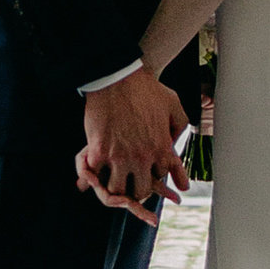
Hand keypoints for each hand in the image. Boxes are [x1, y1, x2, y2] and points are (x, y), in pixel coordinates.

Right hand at [77, 66, 188, 223]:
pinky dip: (92, 179)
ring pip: (117, 190)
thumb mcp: (173, 106)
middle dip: (135, 189)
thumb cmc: (146, 89)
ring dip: (114, 187)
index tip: (146, 171)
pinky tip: (91, 176)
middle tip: (128, 184)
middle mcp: (143, 157)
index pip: (160, 176)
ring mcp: (120, 157)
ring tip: (110, 182)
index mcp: (162, 148)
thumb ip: (179, 128)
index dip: (153, 173)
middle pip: (140, 191)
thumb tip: (177, 146)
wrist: (119, 77)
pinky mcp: (99, 152)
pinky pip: (96, 177)